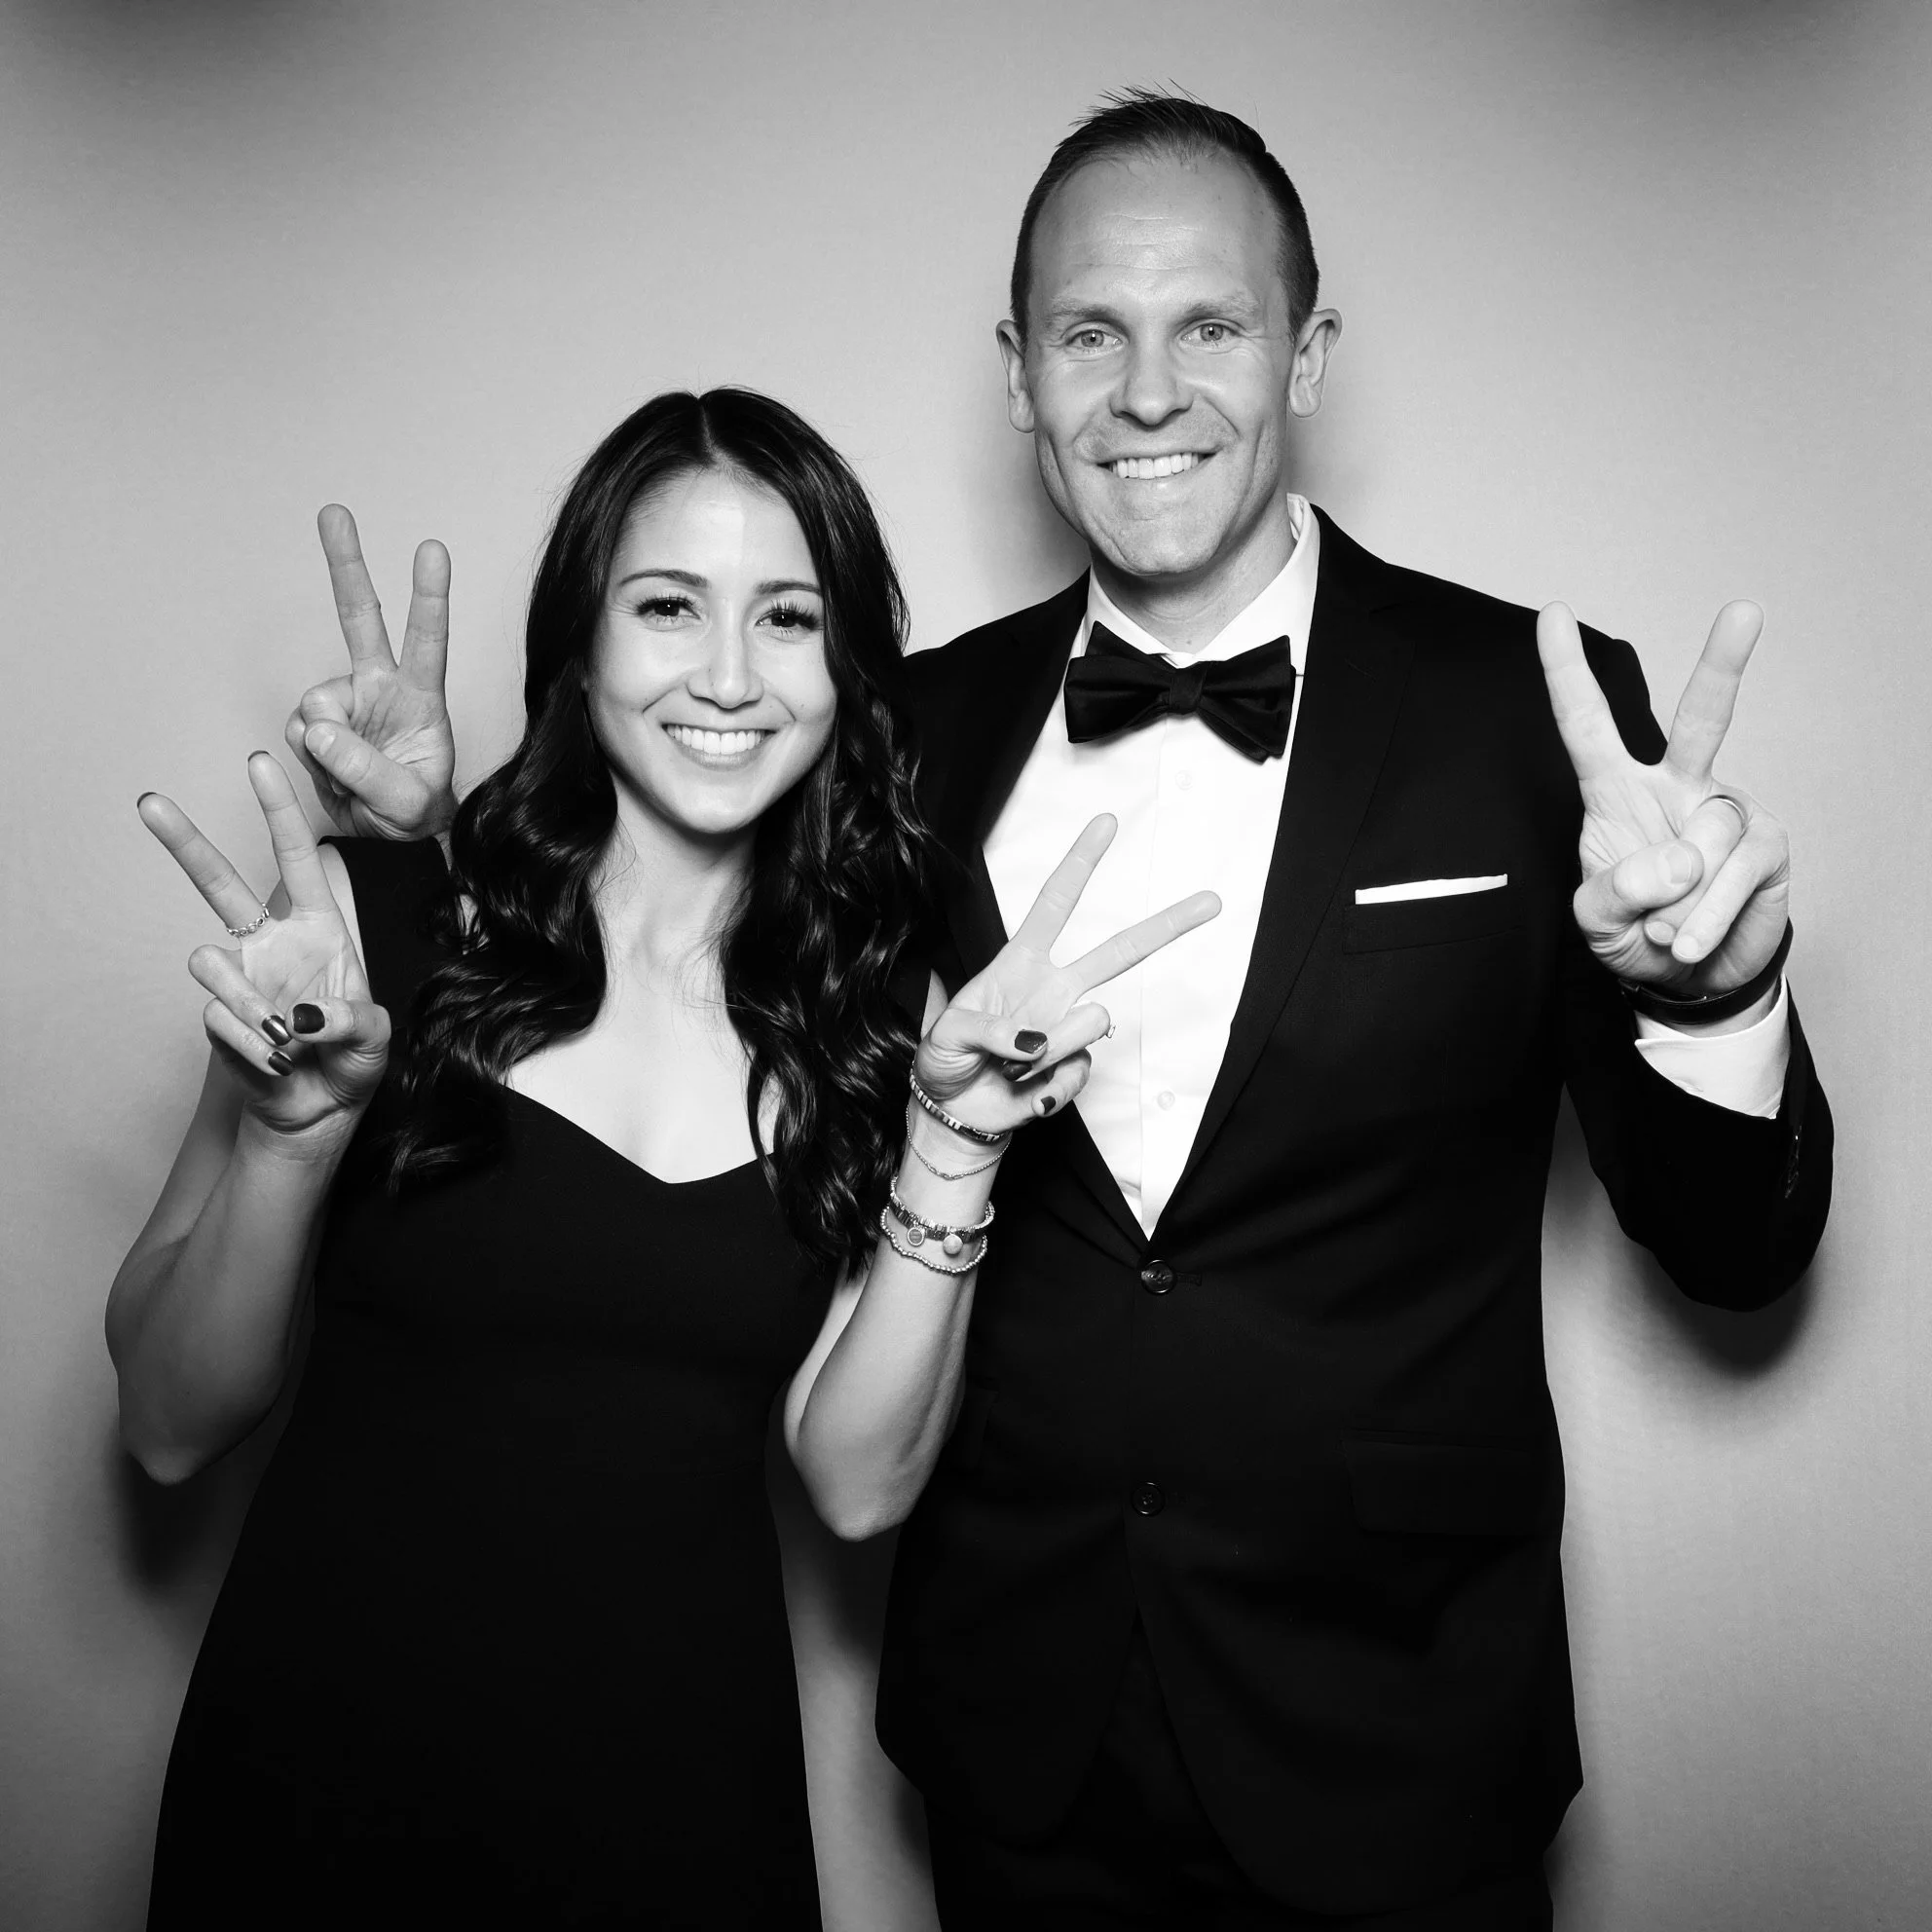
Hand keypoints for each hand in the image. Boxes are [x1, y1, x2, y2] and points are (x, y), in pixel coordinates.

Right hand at [139, 754, 391, 1140]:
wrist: (319, 1112)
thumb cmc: (352, 1061)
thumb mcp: (376, 1039)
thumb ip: (352, 1021)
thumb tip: (302, 1015)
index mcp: (321, 930)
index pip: (299, 860)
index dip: (280, 813)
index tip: (261, 763)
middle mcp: (272, 945)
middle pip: (220, 884)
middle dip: (185, 844)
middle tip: (150, 803)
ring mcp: (241, 979)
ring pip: (208, 963)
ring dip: (251, 1005)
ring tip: (288, 1041)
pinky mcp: (218, 1016)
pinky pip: (219, 1019)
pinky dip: (256, 1047)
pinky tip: (278, 1063)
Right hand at [283, 506, 456, 839]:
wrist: (388, 840)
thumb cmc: (415, 814)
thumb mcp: (407, 802)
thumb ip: (369, 770)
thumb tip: (320, 729)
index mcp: (421, 698)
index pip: (428, 641)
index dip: (429, 596)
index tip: (433, 550)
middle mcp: (380, 688)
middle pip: (360, 618)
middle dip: (345, 564)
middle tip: (334, 512)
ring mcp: (345, 702)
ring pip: (313, 702)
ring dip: (325, 743)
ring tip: (355, 774)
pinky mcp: (315, 723)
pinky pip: (296, 731)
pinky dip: (308, 755)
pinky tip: (331, 770)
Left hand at [916, 815, 1219, 1132]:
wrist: (955, 1111)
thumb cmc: (945, 1059)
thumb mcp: (948, 1033)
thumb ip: (989, 1030)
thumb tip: (1035, 1041)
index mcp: (1019, 962)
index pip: (1055, 903)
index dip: (1080, 863)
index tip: (1107, 822)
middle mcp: (1053, 990)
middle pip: (1119, 952)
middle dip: (1166, 925)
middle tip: (1211, 901)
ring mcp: (1068, 1029)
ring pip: (1091, 1022)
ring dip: (1045, 1051)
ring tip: (1007, 1067)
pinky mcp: (1076, 1069)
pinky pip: (1078, 1073)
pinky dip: (1044, 1087)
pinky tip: (1023, 1089)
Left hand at [1537, 600, 1789, 998]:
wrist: (1688, 981)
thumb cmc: (1634, 932)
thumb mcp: (1596, 920)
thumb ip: (1614, 891)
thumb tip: (1676, 859)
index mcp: (1616, 792)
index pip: (1586, 726)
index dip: (1566, 673)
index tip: (1552, 614)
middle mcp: (1676, 787)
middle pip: (1701, 719)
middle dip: (1724, 664)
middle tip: (1744, 610)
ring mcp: (1725, 811)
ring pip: (1706, 838)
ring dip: (1680, 901)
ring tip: (1667, 933)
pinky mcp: (1767, 845)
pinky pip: (1734, 873)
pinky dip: (1705, 917)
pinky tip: (1689, 940)